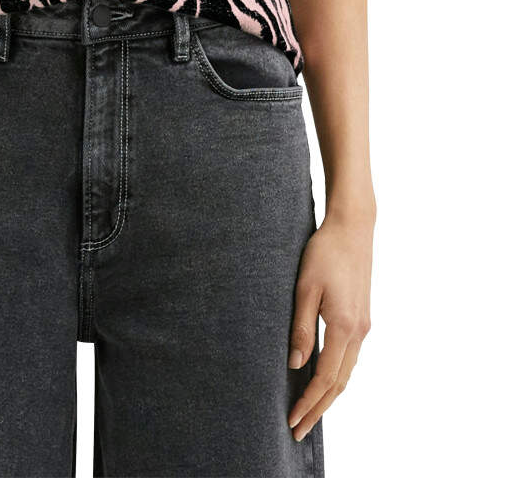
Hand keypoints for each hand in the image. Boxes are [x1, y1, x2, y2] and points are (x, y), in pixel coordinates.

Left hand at [287, 208, 373, 440]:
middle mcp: (358, 332)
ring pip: (347, 373)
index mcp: (344, 327)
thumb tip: (296, 364)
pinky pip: (350, 358)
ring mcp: (363, 325)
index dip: (309, 403)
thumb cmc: (325, 252)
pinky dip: (338, 376)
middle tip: (299, 429)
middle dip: (319, 409)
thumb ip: (301, 328)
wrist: (352, 228)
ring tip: (310, 411)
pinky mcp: (362, 317)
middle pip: (339, 383)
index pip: (325, 378)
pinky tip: (326, 379)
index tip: (293, 420)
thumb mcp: (305, 288)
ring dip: (329, 396)